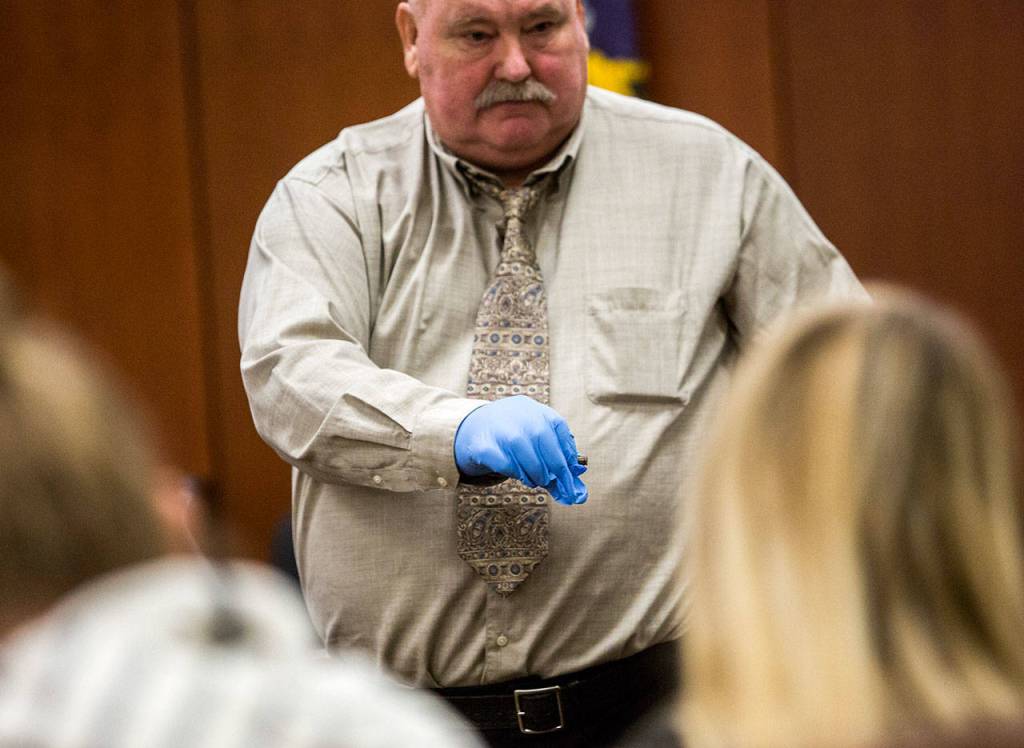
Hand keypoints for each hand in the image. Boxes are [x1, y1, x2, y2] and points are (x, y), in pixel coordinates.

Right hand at [454, 396, 587, 504]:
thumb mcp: (535, 439)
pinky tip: (519, 475)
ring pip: (521, 447)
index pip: (558, 426)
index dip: (568, 452)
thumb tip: (577, 491)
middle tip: (555, 483)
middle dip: (554, 465)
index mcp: (535, 409)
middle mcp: (517, 413)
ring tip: (536, 481)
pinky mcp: (482, 445)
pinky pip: (502, 461)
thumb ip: (555, 460)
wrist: (475, 428)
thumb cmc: (515, 438)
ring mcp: (498, 426)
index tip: (571, 473)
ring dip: (535, 471)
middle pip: (542, 436)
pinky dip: (515, 472)